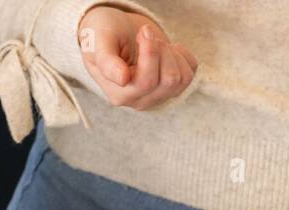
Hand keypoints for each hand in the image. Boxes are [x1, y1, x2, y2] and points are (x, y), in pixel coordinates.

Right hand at [78, 5, 196, 108]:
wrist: (113, 32)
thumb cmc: (102, 35)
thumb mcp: (98, 41)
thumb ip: (106, 61)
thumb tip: (123, 80)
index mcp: (119, 94)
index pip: (146, 81)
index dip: (151, 53)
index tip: (143, 31)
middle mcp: (139, 101)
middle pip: (168, 79)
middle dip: (161, 49)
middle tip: (146, 34)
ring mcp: (158, 97)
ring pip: (182, 78)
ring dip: (171, 53)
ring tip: (154, 42)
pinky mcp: (172, 88)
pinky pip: (190, 73)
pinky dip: (182, 55)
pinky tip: (166, 49)